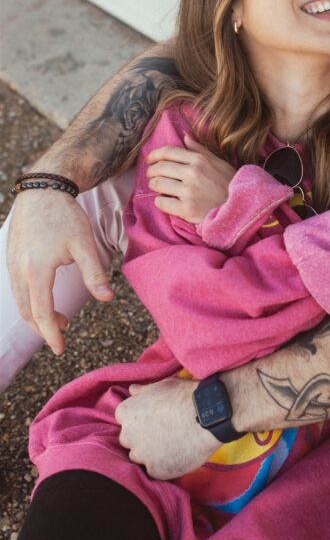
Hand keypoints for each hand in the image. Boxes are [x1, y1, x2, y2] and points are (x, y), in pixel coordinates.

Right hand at [8, 191, 113, 355]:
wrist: (42, 190)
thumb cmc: (65, 216)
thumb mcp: (85, 244)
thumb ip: (95, 273)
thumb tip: (107, 299)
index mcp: (36, 270)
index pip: (41, 312)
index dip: (51, 334)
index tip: (61, 349)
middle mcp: (19, 271)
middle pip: (27, 312)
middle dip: (44, 328)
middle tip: (63, 335)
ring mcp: (12, 264)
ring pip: (20, 301)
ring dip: (37, 315)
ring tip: (61, 318)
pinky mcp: (11, 258)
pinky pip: (17, 288)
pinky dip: (30, 301)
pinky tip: (47, 297)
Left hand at [116, 377, 215, 479]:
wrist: (206, 416)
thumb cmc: (185, 396)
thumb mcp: (162, 385)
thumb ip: (142, 391)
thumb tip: (132, 390)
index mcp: (126, 413)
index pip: (125, 420)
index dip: (140, 421)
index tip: (154, 419)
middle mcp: (128, 435)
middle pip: (130, 440)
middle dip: (142, 438)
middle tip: (164, 433)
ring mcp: (141, 455)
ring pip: (141, 457)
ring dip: (152, 453)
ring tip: (173, 445)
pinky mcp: (155, 471)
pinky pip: (156, 470)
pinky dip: (165, 465)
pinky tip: (179, 454)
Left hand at [146, 135, 235, 223]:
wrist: (241, 207)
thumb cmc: (229, 183)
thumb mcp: (218, 162)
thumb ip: (200, 149)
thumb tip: (185, 136)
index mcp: (199, 160)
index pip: (168, 152)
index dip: (154, 155)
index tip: (150, 159)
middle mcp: (192, 174)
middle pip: (160, 167)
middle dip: (151, 171)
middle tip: (151, 175)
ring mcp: (189, 192)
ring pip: (158, 184)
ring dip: (153, 185)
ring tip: (157, 187)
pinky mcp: (186, 209)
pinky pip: (162, 203)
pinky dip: (159, 201)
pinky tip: (165, 201)